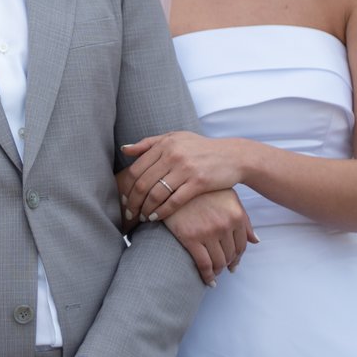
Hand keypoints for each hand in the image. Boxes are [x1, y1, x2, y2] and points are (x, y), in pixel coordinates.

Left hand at [119, 133, 248, 221]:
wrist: (233, 156)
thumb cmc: (200, 148)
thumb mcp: (175, 138)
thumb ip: (149, 143)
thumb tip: (125, 149)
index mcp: (165, 144)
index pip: (136, 169)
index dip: (127, 187)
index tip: (123, 199)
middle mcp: (173, 155)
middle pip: (143, 183)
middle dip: (133, 202)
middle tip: (129, 214)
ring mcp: (186, 169)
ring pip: (156, 194)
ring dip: (146, 209)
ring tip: (142, 217)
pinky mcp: (198, 183)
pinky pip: (174, 201)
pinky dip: (162, 212)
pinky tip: (156, 218)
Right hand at [160, 190, 257, 283]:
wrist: (173, 185)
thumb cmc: (203, 190)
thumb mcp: (228, 198)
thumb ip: (243, 219)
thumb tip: (256, 240)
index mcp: (236, 215)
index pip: (242, 245)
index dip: (238, 257)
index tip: (233, 264)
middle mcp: (225, 224)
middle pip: (231, 255)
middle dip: (228, 264)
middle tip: (222, 269)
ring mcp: (208, 232)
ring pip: (219, 262)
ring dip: (218, 271)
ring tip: (214, 274)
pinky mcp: (191, 238)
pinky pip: (204, 264)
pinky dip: (207, 276)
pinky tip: (208, 281)